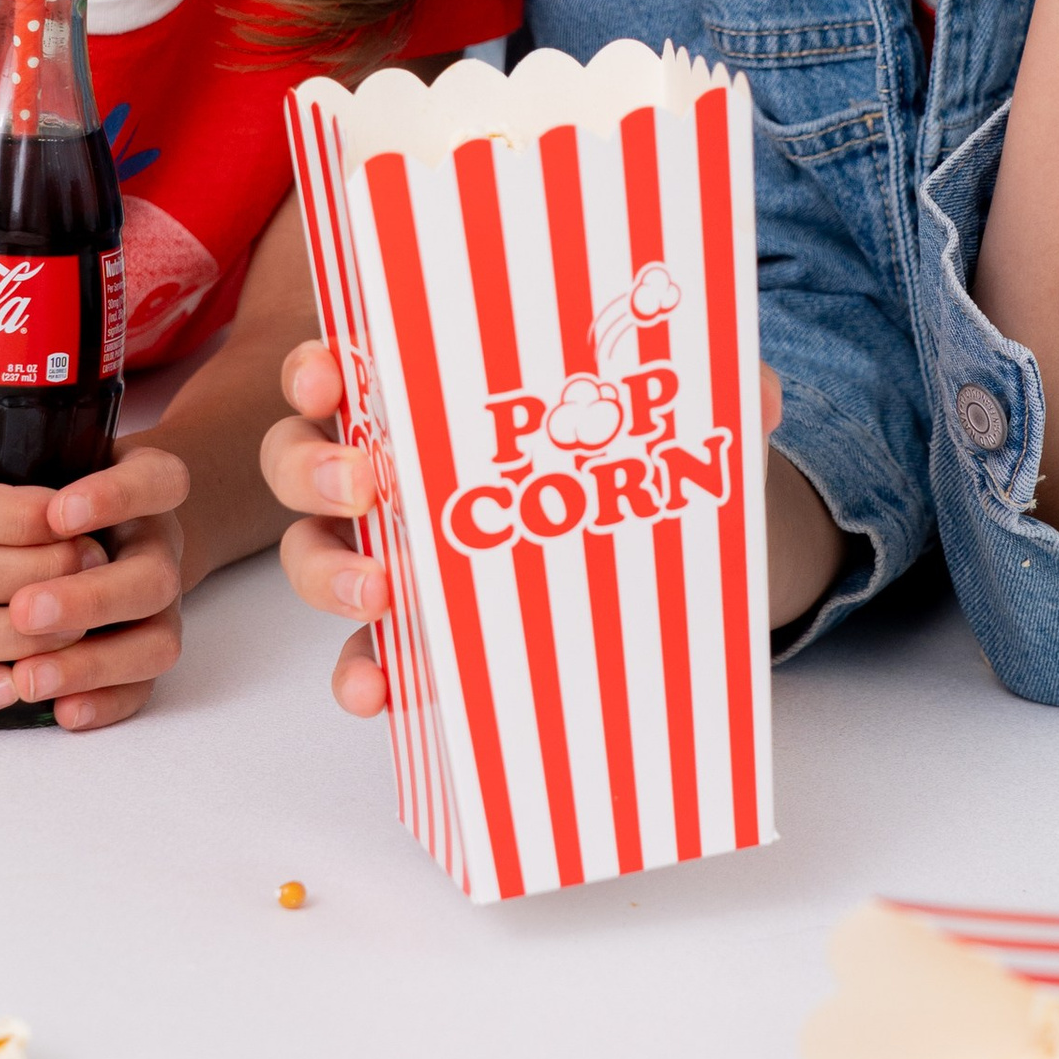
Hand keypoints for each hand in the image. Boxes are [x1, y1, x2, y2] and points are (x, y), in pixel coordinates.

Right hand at [266, 346, 817, 708]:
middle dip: (314, 467)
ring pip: (311, 554)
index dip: (318, 369)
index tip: (333, 375)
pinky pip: (365, 654)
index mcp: (424, 398)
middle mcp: (386, 472)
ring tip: (377, 591)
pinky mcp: (417, 635)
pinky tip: (376, 688)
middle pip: (301, 459)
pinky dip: (359, 671)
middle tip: (366, 482)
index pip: (344, 370)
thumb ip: (702, 393)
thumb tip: (757, 391)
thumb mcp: (657, 415)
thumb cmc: (617, 456)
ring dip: (325, 571)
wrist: (649, 549)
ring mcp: (390, 555)